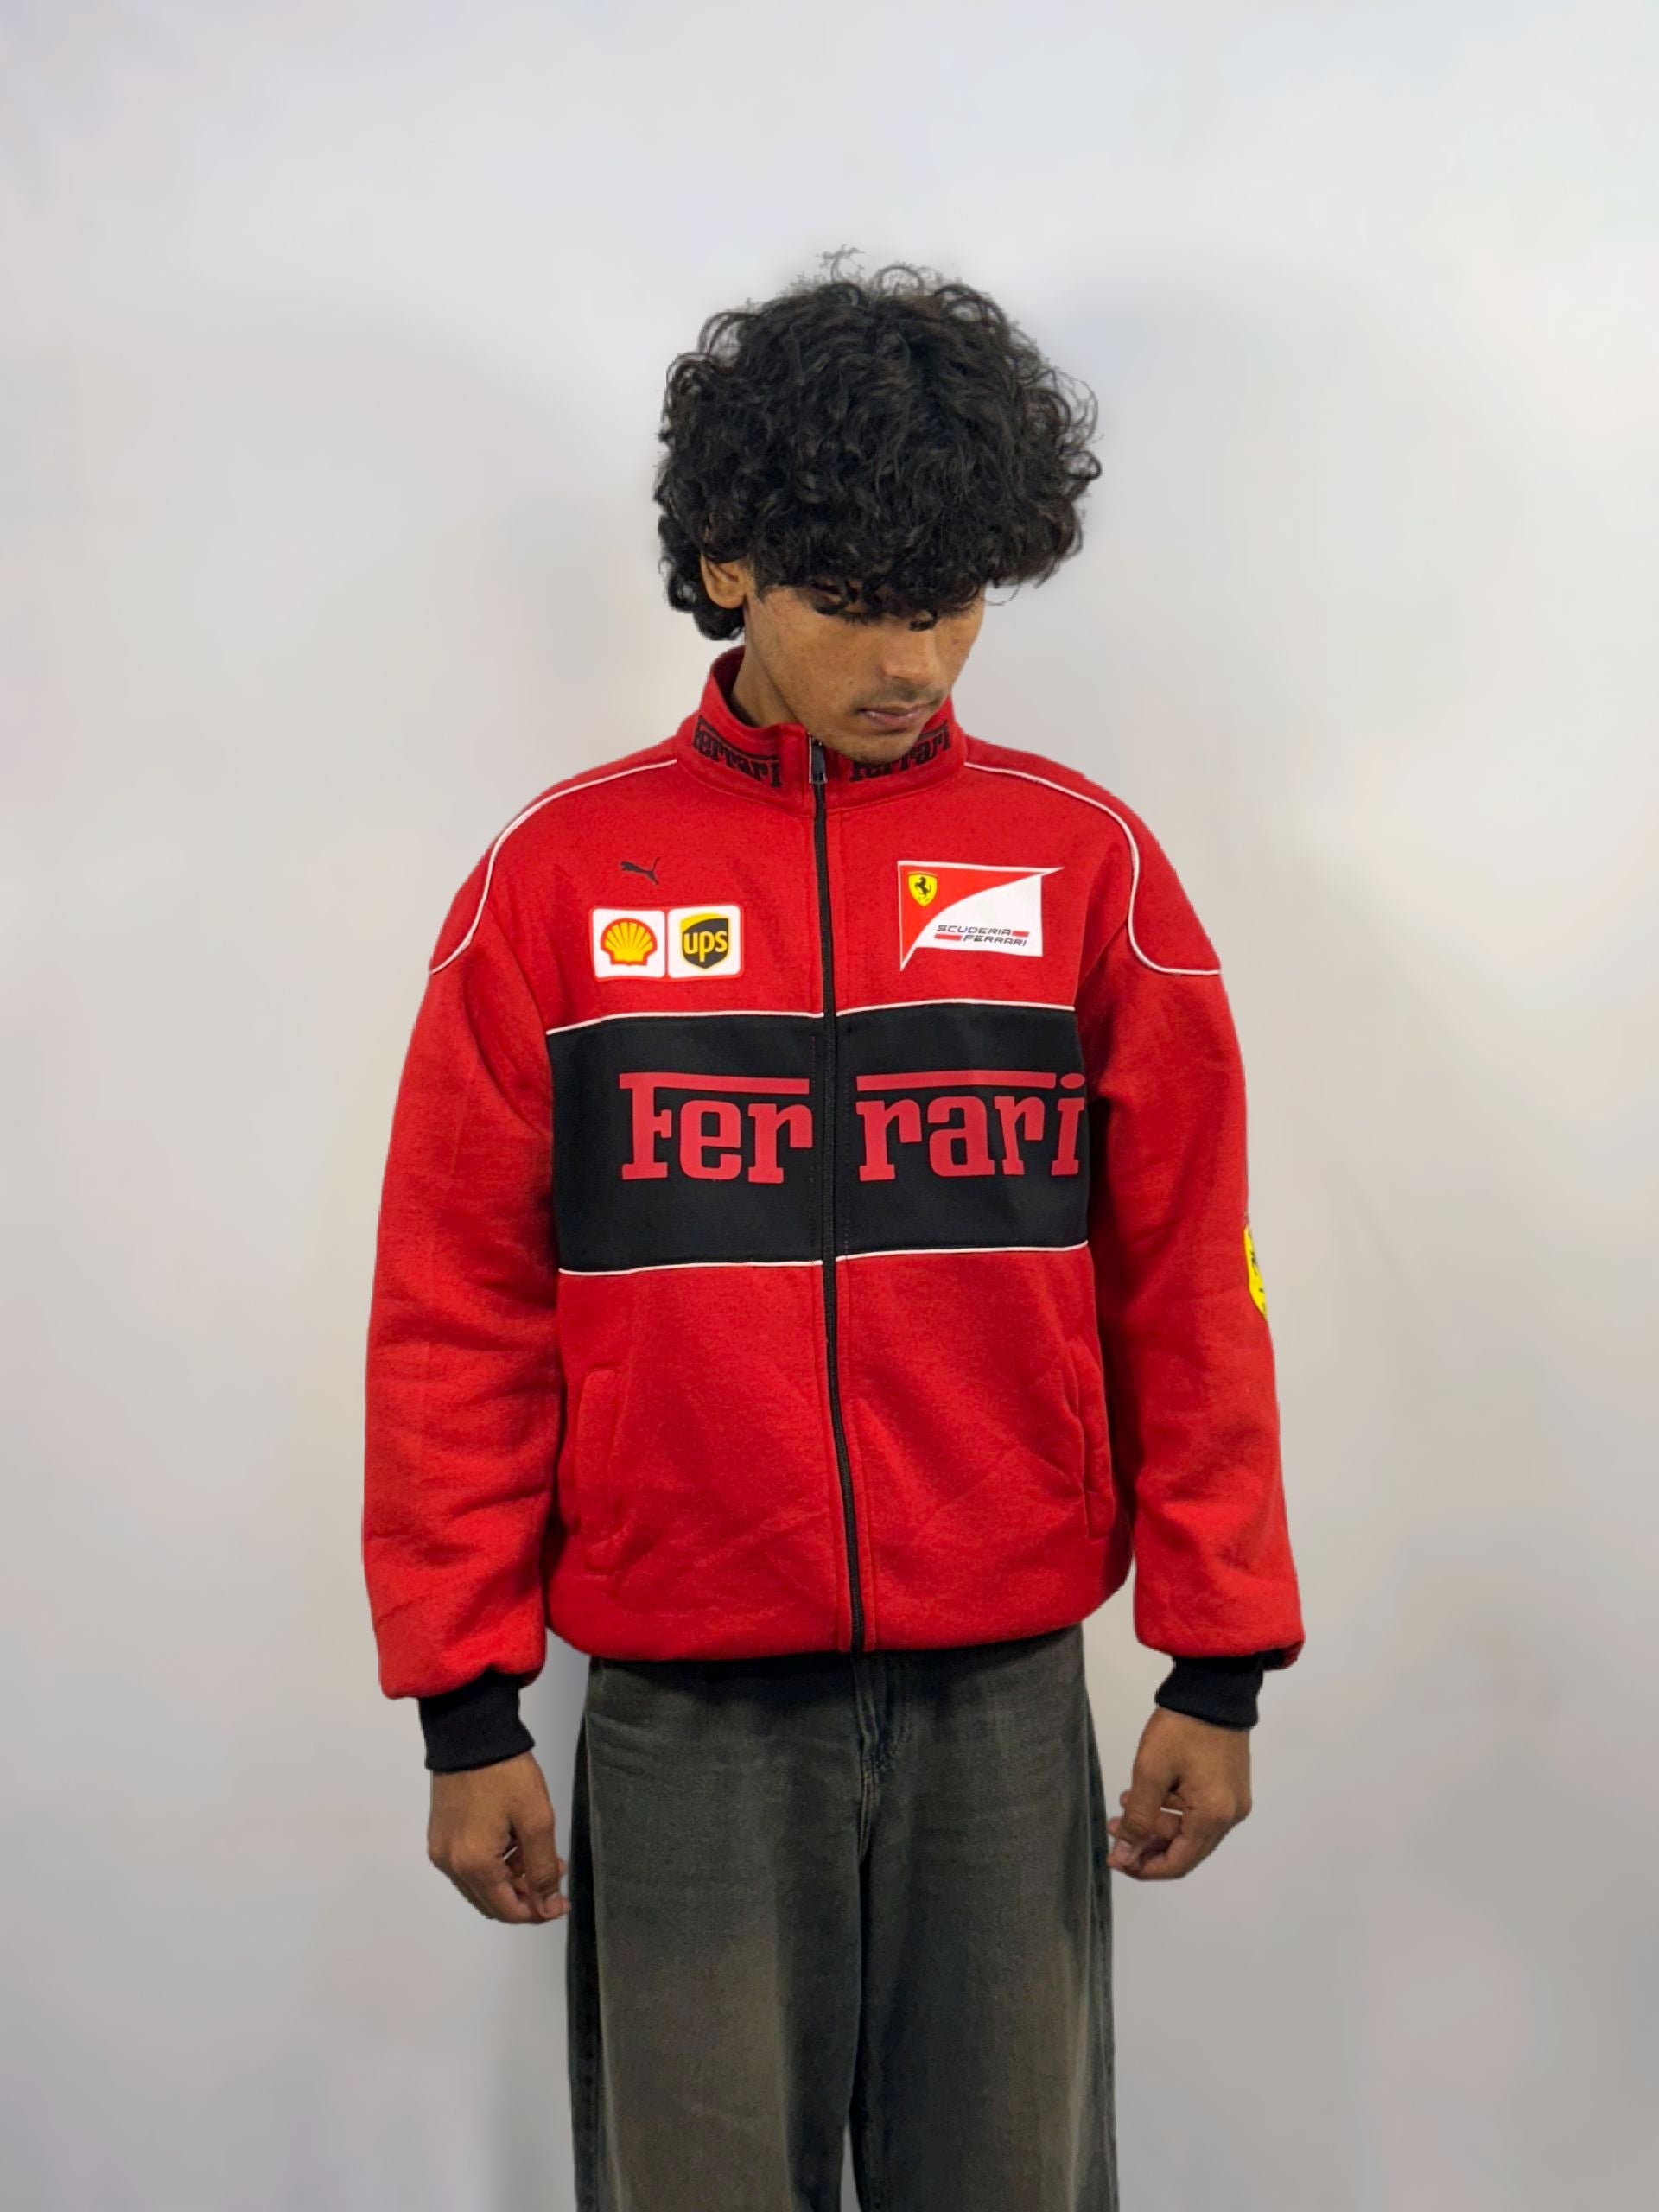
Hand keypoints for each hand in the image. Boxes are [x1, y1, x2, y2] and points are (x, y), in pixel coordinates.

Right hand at [427, 1751, 567, 1923]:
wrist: (470, 1732)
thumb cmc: (506, 1774)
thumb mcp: (536, 1819)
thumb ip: (542, 1868)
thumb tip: (546, 1908)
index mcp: (473, 1864)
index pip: (506, 1910)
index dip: (537, 1912)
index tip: (561, 1902)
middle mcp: (450, 1864)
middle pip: (491, 1901)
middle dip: (525, 1895)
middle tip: (554, 1873)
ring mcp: (441, 1849)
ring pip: (479, 1885)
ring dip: (510, 1879)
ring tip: (538, 1853)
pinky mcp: (440, 1834)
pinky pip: (468, 1865)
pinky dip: (493, 1864)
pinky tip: (515, 1843)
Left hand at [1106, 1707, 1251, 1880]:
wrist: (1214, 1686)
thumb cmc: (1181, 1729)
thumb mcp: (1151, 1772)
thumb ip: (1138, 1819)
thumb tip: (1125, 1855)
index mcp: (1213, 1817)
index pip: (1179, 1863)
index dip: (1145, 1867)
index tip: (1116, 1859)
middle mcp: (1230, 1815)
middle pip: (1186, 1848)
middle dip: (1147, 1842)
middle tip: (1113, 1826)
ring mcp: (1233, 1800)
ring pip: (1190, 1828)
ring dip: (1157, 1822)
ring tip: (1125, 1803)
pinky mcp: (1230, 1784)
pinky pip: (1198, 1810)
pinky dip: (1172, 1808)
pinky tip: (1149, 1791)